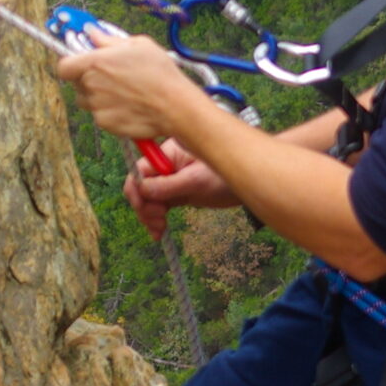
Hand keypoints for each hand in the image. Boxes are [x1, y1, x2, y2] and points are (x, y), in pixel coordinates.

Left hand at [57, 32, 195, 146]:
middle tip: (111, 76)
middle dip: (88, 79)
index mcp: (95, 62)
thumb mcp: (138, 44)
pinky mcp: (105, 123)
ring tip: (123, 92)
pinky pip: (99, 115)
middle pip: (76, 83)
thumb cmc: (159, 72)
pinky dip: (109, 111)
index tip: (82, 62)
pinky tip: (128, 105)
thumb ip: (109, 39)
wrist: (174, 105)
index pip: (63, 66)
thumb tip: (92, 32)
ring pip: (87, 100)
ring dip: (97, 96)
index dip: (71, 64)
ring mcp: (96, 106)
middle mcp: (91, 85)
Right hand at [120, 144, 239, 239]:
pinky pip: (159, 206)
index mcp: (168, 153)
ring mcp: (171, 180)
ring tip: (159, 230)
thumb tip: (142, 191)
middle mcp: (166, 165)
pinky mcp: (178, 193)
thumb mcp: (197, 180)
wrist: (248, 185)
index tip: (144, 207)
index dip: (137, 189)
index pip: (140, 169)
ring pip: (148, 199)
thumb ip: (169, 185)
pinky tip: (159, 232)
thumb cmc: (227, 175)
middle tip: (158, 221)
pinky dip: (156, 219)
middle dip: (144, 206)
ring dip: (149, 216)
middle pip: (141, 186)